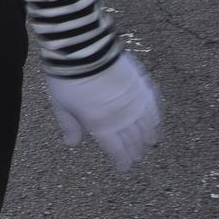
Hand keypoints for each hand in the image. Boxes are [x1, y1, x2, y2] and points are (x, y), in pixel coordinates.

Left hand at [44, 52, 163, 171]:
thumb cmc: (69, 79)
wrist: (84, 51)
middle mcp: (122, 118)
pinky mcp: (141, 85)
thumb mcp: (61, 105)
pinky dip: (156, 116)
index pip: (116, 150)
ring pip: (148, 126)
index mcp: (101, 126)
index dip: (122, 161)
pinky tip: (157, 120)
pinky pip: (154, 105)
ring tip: (150, 143)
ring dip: (149, 137)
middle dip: (136, 152)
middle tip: (137, 157)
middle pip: (134, 141)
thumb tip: (72, 143)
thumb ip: (70, 126)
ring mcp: (135, 102)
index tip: (124, 167)